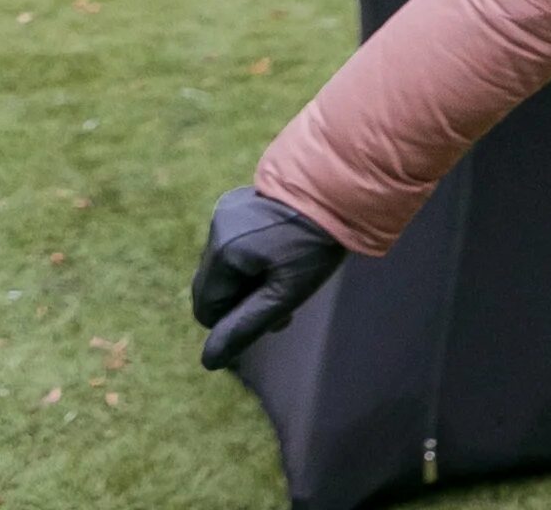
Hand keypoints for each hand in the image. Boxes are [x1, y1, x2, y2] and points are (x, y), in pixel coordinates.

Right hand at [191, 186, 345, 368]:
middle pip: (215, 287)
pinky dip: (251, 257)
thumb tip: (208, 361)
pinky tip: (281, 254)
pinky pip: (234, 244)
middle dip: (243, 301)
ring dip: (249, 279)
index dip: (236, 320)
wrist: (343, 188)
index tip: (276, 316)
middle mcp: (216, 229)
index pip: (207, 309)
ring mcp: (226, 213)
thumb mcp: (286, 292)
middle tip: (284, 303)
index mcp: (223, 252)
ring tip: (287, 277)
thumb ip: (246, 326)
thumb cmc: (317, 244)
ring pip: (225, 266)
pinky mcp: (239, 203)